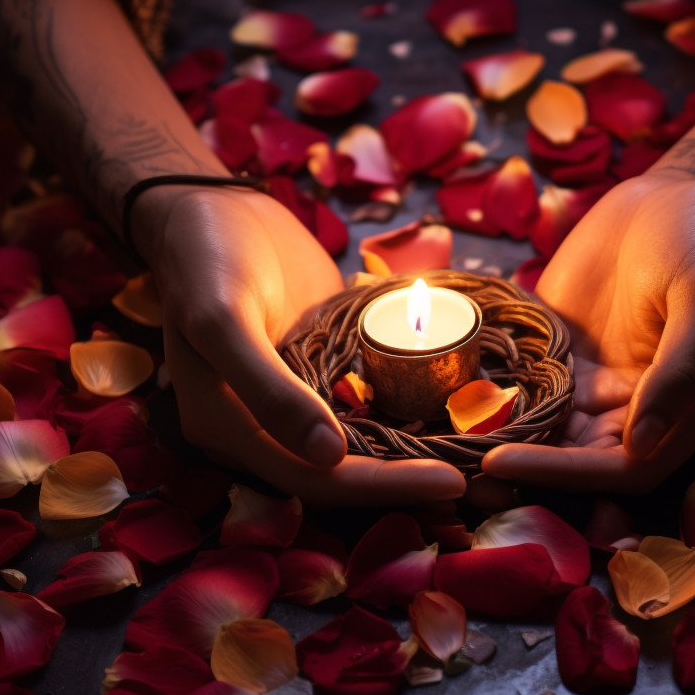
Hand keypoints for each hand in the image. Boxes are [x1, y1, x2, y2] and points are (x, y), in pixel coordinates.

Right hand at [139, 187, 465, 506]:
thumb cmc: (206, 257)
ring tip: (486, 460)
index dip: (381, 487)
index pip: (315, 480)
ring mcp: (298, 403)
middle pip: (345, 476)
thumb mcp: (223, 318)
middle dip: (410, 483)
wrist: (212, 207)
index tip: (450, 481)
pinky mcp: (324, 375)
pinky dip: (411, 416)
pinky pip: (369, 406)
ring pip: (363, 448)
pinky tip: (461, 417)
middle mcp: (264, 432)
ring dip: (418, 458)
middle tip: (488, 482)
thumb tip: (329, 457)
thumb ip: (268, 390)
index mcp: (229, 432)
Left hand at [483, 174, 694, 492]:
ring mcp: (601, 387)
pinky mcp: (568, 361)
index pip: (626, 467)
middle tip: (458, 471)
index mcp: (691, 412)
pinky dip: (497, 403)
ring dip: (505, 443)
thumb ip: (680, 370)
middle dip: (525, 470)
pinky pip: (531, 392)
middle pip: (582, 462)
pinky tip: (452, 404)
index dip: (567, 475)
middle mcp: (642, 411)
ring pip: (551, 435)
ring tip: (445, 448)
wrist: (669, 195)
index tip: (502, 462)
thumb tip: (642, 442)